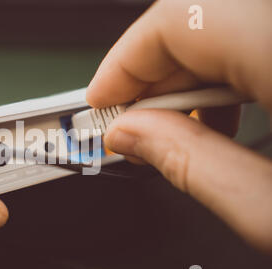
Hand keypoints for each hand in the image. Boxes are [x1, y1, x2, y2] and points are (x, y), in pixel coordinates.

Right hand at [87, 0, 271, 251]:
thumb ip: (194, 167)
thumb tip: (130, 135)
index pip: (178, 21)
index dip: (123, 62)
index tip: (97, 101)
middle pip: (199, 18)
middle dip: (151, 76)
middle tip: (130, 125)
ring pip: (226, 22)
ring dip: (191, 74)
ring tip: (181, 129)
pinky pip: (255, 33)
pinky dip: (228, 68)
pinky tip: (231, 110)